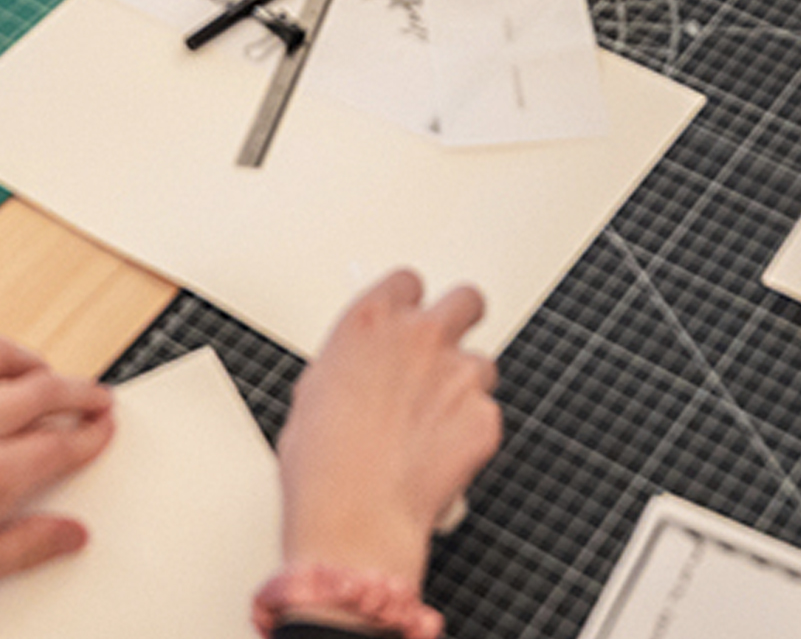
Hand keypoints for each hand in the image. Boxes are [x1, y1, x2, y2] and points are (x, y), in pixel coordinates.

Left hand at [0, 344, 114, 621]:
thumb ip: (20, 548)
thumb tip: (68, 534)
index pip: (61, 443)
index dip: (92, 435)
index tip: (105, 431)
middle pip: (45, 388)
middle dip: (82, 391)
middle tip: (97, 398)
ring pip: (0, 357)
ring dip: (34, 362)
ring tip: (46, 373)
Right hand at [278, 274, 499, 580]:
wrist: (355, 517)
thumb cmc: (322, 466)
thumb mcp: (314, 394)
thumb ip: (351, 364)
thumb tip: (363, 373)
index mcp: (371, 322)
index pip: (407, 282)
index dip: (409, 304)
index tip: (407, 320)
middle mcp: (421, 337)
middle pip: (466, 299)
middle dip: (460, 319)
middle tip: (447, 349)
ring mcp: (459, 374)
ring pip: (482, 363)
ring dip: (465, 386)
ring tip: (437, 425)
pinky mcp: (486, 417)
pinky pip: (486, 415)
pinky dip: (470, 434)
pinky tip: (441, 457)